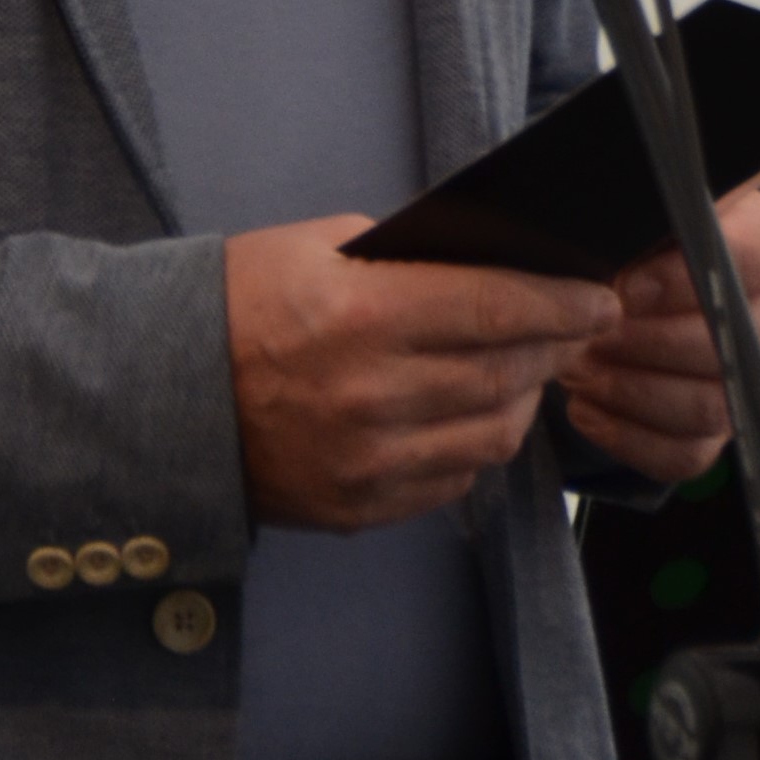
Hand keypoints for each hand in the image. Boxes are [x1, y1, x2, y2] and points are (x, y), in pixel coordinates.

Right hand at [224, 216, 618, 533]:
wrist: (161, 394)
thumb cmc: (240, 304)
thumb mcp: (317, 248)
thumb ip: (409, 261)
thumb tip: (495, 270)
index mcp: (362, 318)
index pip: (498, 310)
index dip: (562, 304)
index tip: (598, 298)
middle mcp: (371, 398)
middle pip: (507, 375)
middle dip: (553, 347)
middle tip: (572, 326)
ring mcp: (366, 464)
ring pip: (493, 437)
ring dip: (520, 399)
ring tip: (521, 370)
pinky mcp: (358, 510)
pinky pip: (452, 481)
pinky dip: (473, 446)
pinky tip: (466, 413)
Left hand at [558, 183, 759, 485]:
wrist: (631, 283)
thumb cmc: (641, 238)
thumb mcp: (644, 205)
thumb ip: (644, 212)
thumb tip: (610, 241)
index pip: (752, 258)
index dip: (682, 279)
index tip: (626, 287)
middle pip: (727, 344)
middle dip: (646, 342)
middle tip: (590, 333)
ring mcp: (751, 378)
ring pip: (708, 405)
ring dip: (632, 389)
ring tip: (579, 367)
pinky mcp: (719, 430)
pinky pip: (684, 454)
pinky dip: (626, 435)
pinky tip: (586, 406)